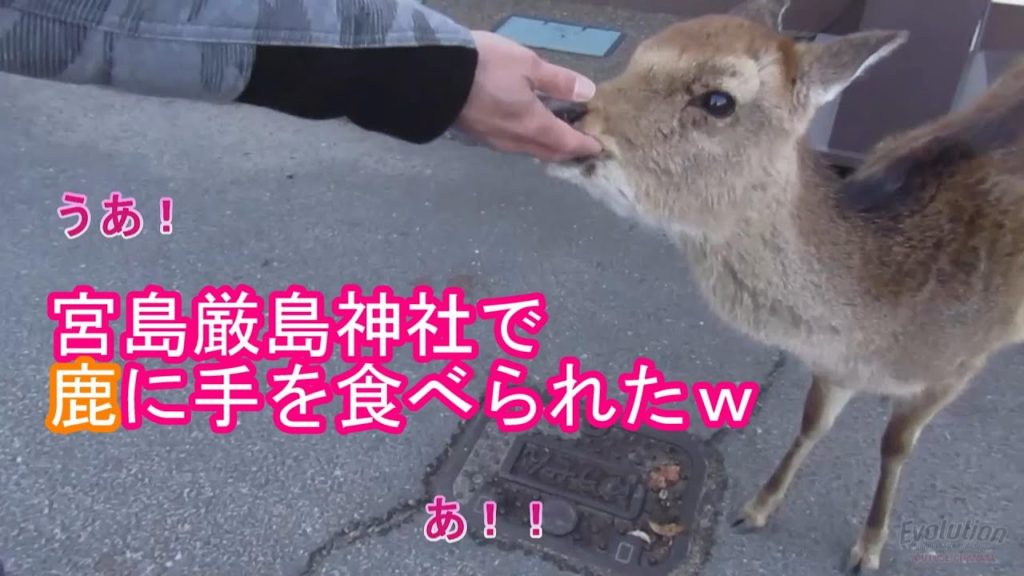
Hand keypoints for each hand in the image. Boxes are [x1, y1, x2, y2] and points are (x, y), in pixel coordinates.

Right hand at [455, 31, 602, 161]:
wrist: (434, 76)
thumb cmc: (486, 67)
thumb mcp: (528, 65)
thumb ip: (559, 81)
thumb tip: (588, 93)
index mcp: (534, 127)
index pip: (568, 143)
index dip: (585, 145)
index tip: (598, 146)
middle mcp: (516, 142)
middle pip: (549, 152)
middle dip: (568, 149)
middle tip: (581, 141)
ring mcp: (496, 142)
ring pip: (529, 150)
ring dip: (547, 145)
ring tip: (557, 132)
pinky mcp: (480, 136)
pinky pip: (512, 144)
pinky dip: (528, 139)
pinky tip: (528, 126)